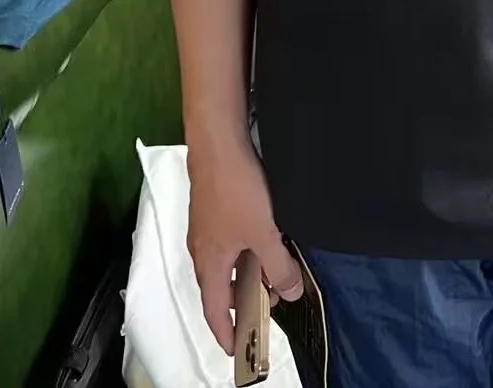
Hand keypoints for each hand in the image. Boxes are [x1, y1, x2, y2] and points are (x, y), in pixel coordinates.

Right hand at [186, 135, 304, 354]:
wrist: (219, 145)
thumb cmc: (238, 191)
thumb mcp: (264, 233)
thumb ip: (278, 266)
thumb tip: (290, 296)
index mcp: (210, 265)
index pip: (215, 311)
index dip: (226, 332)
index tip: (238, 348)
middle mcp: (202, 251)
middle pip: (220, 288)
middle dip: (243, 301)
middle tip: (272, 302)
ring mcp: (205, 229)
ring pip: (226, 264)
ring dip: (247, 274)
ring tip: (275, 271)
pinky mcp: (213, 209)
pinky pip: (228, 244)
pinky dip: (245, 252)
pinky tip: (265, 238)